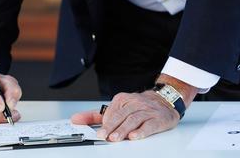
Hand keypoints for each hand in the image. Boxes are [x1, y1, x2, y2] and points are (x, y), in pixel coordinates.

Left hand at [71, 76, 196, 141]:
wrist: (164, 101)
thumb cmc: (137, 106)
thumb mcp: (116, 108)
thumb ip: (95, 115)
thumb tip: (75, 119)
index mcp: (122, 99)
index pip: (111, 111)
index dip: (104, 123)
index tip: (97, 133)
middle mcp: (134, 103)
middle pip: (121, 115)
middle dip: (111, 127)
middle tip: (104, 136)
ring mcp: (146, 110)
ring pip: (133, 120)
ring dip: (123, 130)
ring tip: (115, 138)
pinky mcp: (158, 119)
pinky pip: (149, 125)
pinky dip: (141, 131)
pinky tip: (134, 137)